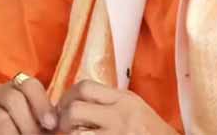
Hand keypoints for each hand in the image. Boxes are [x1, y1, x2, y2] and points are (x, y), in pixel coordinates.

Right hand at [0, 73, 58, 134]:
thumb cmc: (20, 128)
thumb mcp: (34, 121)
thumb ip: (45, 120)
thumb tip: (58, 126)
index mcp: (18, 87)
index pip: (29, 85)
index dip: (42, 104)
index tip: (51, 125)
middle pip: (14, 100)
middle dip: (28, 124)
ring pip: (0, 118)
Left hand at [55, 80, 176, 134]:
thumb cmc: (153, 132)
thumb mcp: (135, 108)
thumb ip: (110, 102)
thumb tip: (78, 100)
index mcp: (125, 99)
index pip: (85, 86)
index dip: (67, 96)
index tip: (63, 108)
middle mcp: (121, 115)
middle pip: (75, 109)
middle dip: (63, 120)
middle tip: (63, 128)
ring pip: (76, 133)